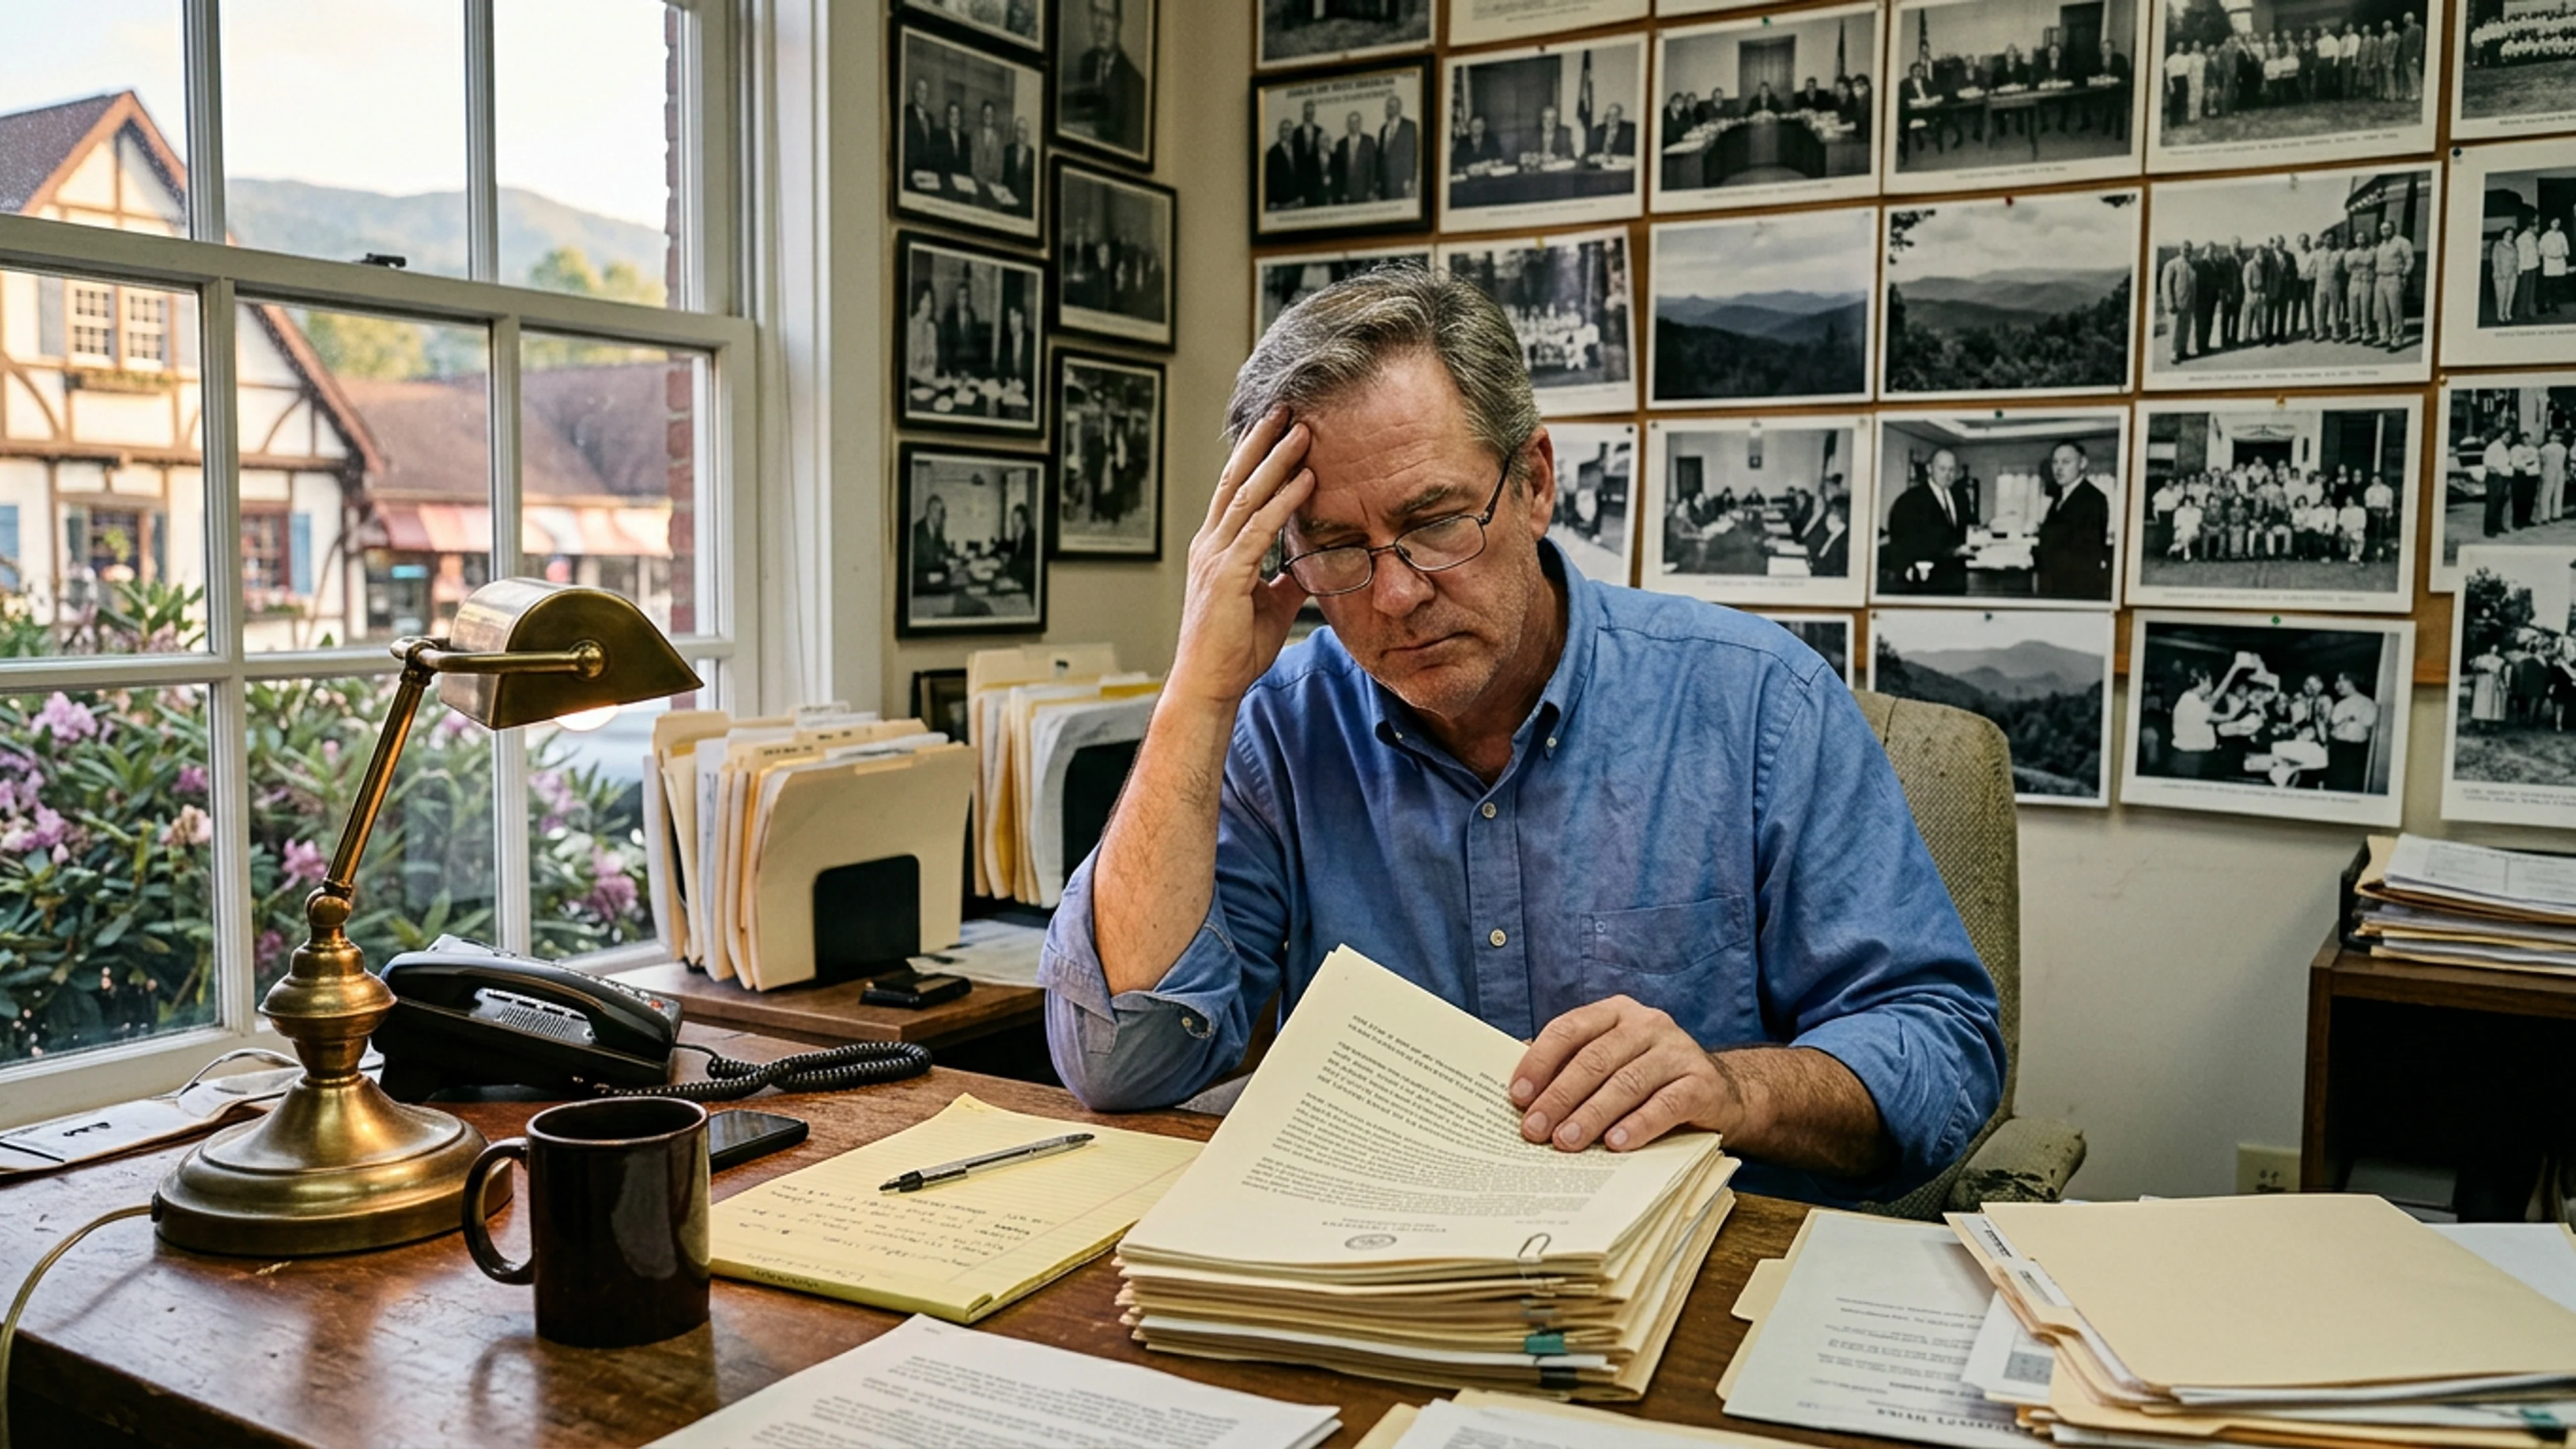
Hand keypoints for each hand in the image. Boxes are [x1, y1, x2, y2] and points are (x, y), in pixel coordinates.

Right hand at [1166, 407, 1315, 712]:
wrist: (1209, 686)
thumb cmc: (1234, 651)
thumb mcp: (1270, 606)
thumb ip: (1286, 580)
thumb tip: (1309, 564)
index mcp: (1216, 550)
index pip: (1234, 491)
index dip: (1255, 457)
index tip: (1278, 428)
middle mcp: (1210, 545)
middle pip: (1236, 480)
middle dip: (1262, 441)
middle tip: (1287, 408)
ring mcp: (1215, 558)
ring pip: (1248, 495)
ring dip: (1277, 460)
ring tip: (1303, 431)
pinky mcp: (1227, 575)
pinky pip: (1260, 528)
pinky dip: (1284, 500)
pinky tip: (1306, 479)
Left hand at [1508, 996, 1732, 1152]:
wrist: (1719, 1092)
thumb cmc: (1647, 1078)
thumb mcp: (1609, 1062)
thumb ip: (1569, 1065)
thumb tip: (1518, 1089)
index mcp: (1615, 1013)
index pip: (1569, 1029)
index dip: (1539, 1061)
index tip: (1517, 1096)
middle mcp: (1647, 1024)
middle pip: (1595, 1059)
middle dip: (1560, 1096)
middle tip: (1534, 1130)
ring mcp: (1677, 1051)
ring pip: (1627, 1083)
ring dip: (1592, 1115)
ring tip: (1566, 1142)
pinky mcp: (1702, 1083)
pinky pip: (1666, 1104)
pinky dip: (1639, 1125)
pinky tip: (1616, 1144)